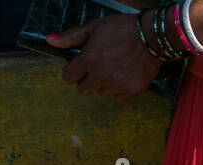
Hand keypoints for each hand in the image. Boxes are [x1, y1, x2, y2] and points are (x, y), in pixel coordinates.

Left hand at [47, 13, 163, 101]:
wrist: (152, 36)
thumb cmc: (122, 29)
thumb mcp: (94, 28)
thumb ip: (71, 37)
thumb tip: (50, 41)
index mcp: (89, 60)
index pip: (68, 77)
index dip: (73, 71)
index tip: (80, 67)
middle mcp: (101, 76)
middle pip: (83, 90)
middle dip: (87, 80)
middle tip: (98, 68)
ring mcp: (117, 85)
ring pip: (102, 93)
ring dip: (104, 84)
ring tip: (115, 68)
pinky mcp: (132, 91)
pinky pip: (118, 98)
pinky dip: (120, 90)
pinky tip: (125, 76)